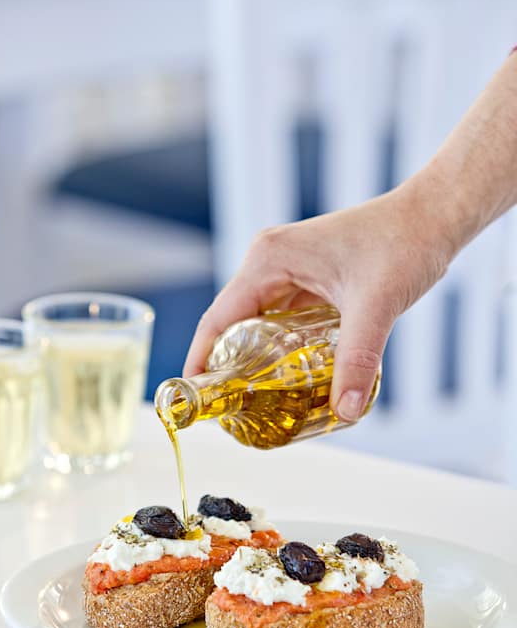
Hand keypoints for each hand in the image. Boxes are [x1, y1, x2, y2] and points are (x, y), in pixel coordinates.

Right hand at [183, 188, 449, 420]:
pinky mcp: (307, 276)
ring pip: (258, 321)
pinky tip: (288, 374)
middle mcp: (269, 260)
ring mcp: (287, 268)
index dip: (202, 358)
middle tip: (229, 409)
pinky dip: (280, 345)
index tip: (195, 395)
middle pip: (232, 322)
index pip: (219, 317)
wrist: (434, 217)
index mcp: (269, 259)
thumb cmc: (403, 243)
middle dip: (228, 364)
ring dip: (254, 356)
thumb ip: (357, 359)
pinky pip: (282, 317)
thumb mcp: (376, 306)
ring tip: (252, 399)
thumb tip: (343, 410)